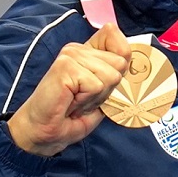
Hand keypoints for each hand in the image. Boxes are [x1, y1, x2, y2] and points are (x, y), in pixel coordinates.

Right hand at [7, 24, 130, 156]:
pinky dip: (87, 101)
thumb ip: (115, 76)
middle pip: (121, 63)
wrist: (43, 132)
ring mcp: (71, 55)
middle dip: (108, 88)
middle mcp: (79, 49)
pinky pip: (96, 85)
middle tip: (85, 98)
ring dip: (97, 97)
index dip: (121, 68)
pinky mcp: (65, 66)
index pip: (121, 44)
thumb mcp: (101, 94)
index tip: (102, 86)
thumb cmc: (69, 116)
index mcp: (88, 51)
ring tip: (77, 101)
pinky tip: (71, 103)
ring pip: (111, 75)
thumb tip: (134, 66)